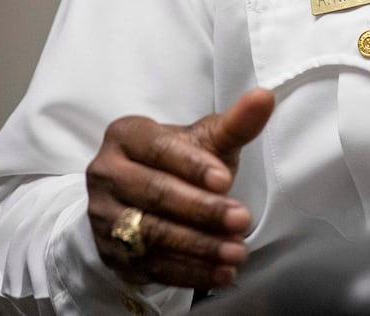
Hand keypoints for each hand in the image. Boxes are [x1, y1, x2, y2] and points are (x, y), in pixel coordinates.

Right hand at [86, 88, 274, 290]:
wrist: (143, 198)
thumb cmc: (178, 161)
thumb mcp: (205, 140)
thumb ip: (234, 123)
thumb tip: (265, 97)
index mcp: (125, 136)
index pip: (158, 149)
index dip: (192, 166)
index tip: (226, 180)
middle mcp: (106, 173)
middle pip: (155, 194)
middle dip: (202, 210)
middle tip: (242, 220)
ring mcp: (104, 215)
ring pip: (153, 233)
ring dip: (199, 246)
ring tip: (237, 250)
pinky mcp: (111, 252)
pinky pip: (151, 265)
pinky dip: (189, 271)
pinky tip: (221, 272)